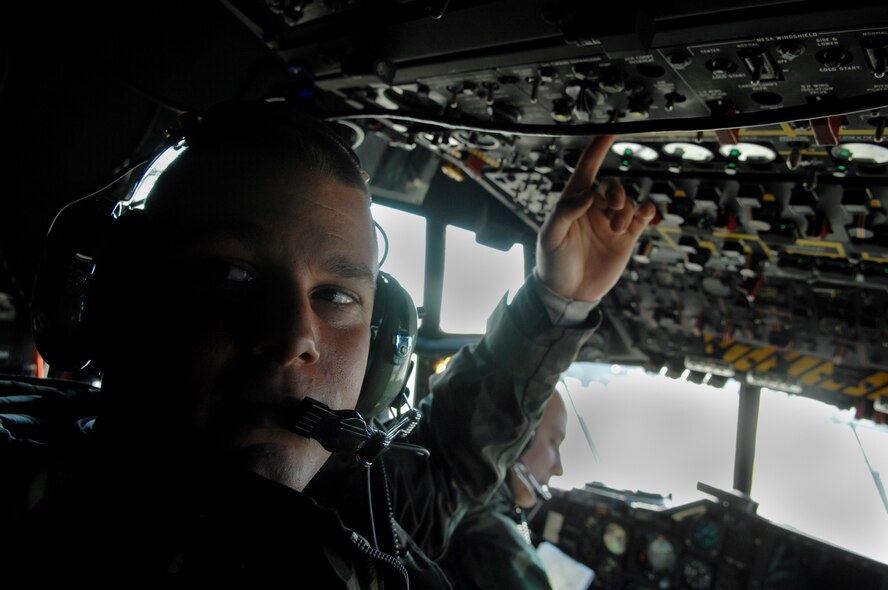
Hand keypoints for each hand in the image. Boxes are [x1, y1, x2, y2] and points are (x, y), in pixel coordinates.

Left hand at [536, 135, 655, 301]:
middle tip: (613, 211)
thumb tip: (589, 195)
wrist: (568, 293)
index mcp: (573, 200)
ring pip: (628, 202)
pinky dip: (648, 212)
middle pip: (612, 185)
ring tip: (617, 230)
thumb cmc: (552, 262)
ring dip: (627, 210)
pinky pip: (642, 217)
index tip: (614, 127)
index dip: (599, 146)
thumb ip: (565, 212)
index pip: (587, 166)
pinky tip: (647, 216)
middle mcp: (594, 207)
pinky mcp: (626, 237)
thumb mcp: (550, 236)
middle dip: (616, 193)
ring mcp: (611, 221)